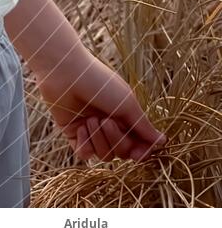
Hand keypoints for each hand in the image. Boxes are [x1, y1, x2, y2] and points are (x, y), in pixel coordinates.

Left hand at [32, 48, 166, 162]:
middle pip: (123, 152)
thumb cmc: (99, 82)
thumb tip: (163, 143)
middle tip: (106, 120)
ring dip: (100, 139)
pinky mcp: (73, 133)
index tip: (138, 154)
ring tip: (91, 119)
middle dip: (116, 140)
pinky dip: (85, 144)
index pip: (139, 145)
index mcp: (125, 117)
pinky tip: (80, 127)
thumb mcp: (127, 104)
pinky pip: (84, 154)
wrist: (65, 73)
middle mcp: (110, 125)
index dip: (140, 152)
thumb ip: (143, 127)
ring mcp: (92, 130)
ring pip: (105, 155)